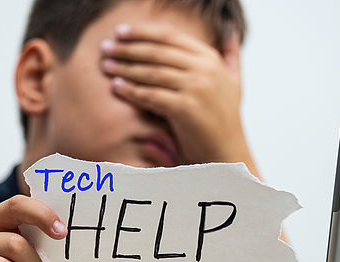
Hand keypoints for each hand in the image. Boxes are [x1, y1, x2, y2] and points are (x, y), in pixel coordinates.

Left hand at [100, 23, 248, 163]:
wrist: (228, 153)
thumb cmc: (225, 120)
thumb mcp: (234, 82)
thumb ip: (231, 55)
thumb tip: (230, 30)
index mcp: (211, 59)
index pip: (170, 37)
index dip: (142, 32)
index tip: (121, 31)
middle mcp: (205, 69)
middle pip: (157, 52)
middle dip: (128, 49)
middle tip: (105, 47)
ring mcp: (197, 88)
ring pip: (152, 72)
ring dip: (125, 68)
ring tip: (106, 66)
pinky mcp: (186, 108)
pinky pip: (151, 95)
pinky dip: (131, 90)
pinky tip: (116, 87)